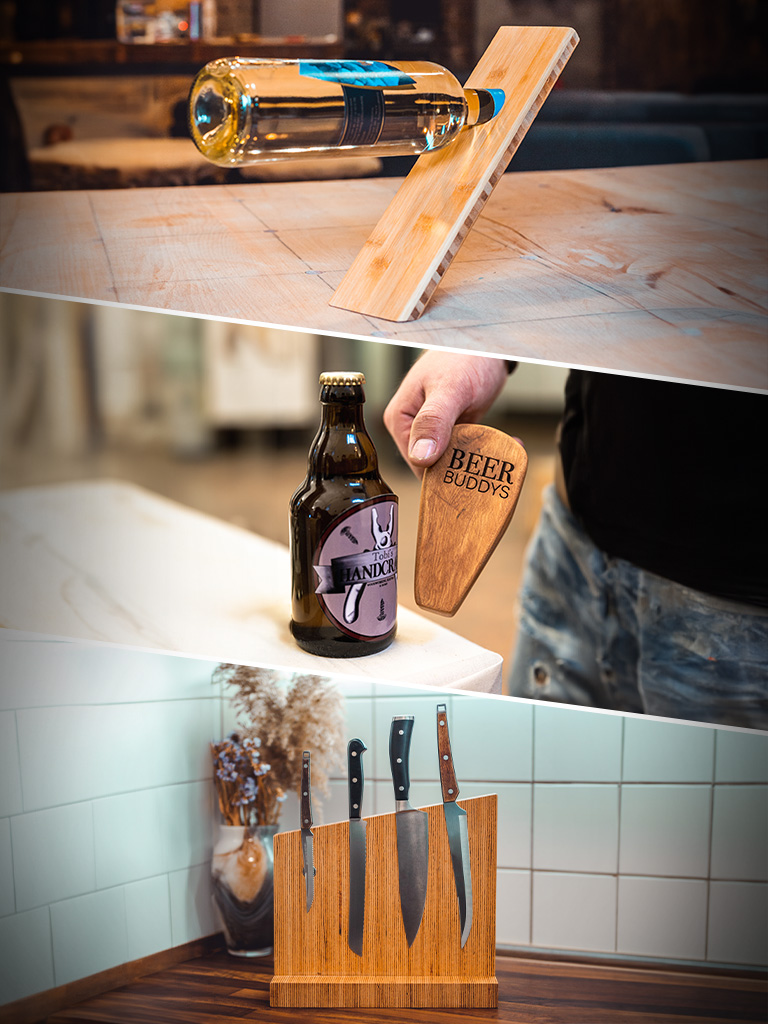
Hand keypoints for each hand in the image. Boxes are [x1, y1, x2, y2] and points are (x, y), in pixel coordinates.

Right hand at [384, 352, 509, 476]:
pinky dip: (483, 449)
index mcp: (400, 420)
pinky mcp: (450, 429)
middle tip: (491, 461)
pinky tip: (503, 443)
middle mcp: (412, 427)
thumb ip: (434, 420)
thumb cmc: (463, 359)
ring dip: (477, 459)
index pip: (416, 464)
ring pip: (452, 459)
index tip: (469, 470)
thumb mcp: (450, 389)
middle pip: (435, 465)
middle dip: (463, 466)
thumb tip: (421, 456)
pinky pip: (464, 448)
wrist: (484, 346)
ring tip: (500, 452)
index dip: (443, 473)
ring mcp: (431, 429)